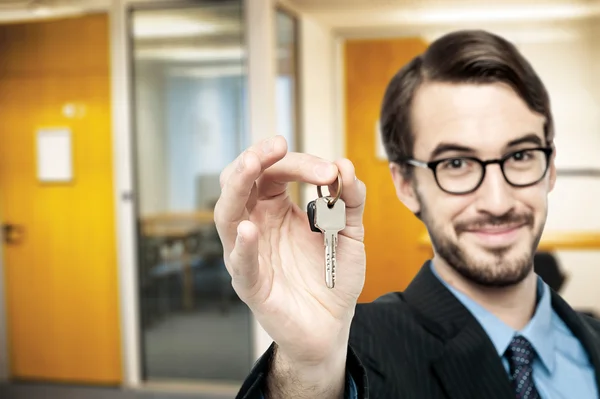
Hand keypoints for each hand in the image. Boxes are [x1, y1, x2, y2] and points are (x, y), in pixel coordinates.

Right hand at [214, 135, 365, 365]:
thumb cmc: (334, 276)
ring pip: (226, 214)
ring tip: (252, 164)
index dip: (299, 164)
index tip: (330, 170)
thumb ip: (350, 200)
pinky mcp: (251, 284)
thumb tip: (345, 165)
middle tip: (278, 146)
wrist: (333, 324)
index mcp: (276, 208)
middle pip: (240, 182)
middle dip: (255, 158)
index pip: (274, 172)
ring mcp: (249, 253)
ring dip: (237, 186)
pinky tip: (250, 229)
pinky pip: (240, 262)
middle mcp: (256, 224)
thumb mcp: (349, 232)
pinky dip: (242, 245)